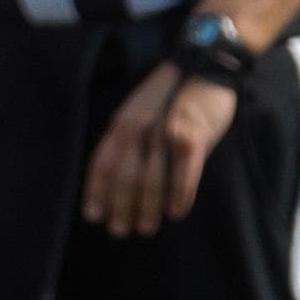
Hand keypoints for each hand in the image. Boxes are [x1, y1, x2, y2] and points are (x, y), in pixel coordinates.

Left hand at [81, 63, 237, 238]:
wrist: (207, 67)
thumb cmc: (174, 96)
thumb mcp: (140, 112)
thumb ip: (129, 141)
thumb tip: (116, 180)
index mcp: (122, 122)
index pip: (102, 162)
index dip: (96, 191)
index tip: (92, 216)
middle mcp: (138, 127)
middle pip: (124, 176)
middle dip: (120, 207)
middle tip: (119, 231)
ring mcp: (164, 132)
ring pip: (151, 180)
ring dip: (147, 209)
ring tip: (145, 228)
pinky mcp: (193, 137)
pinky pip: (183, 175)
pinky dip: (178, 197)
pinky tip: (175, 214)